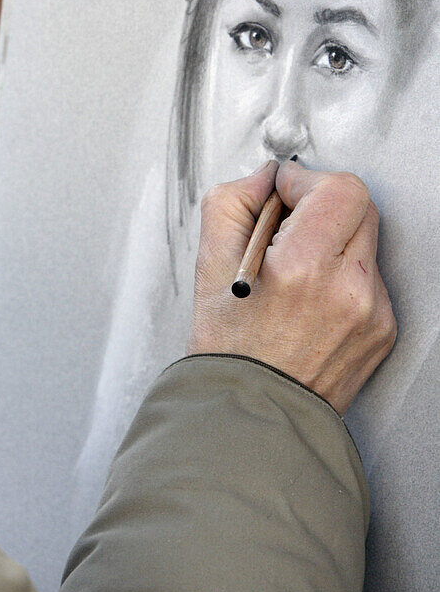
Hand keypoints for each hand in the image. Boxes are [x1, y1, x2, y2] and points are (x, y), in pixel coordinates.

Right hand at [187, 160, 396, 414]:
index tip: (282, 193)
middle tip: (289, 224)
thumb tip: (265, 178)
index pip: (337, 188)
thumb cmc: (229, 347)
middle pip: (360, 205)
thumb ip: (233, 202)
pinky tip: (310, 300)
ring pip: (365, 240)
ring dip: (332, 240)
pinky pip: (369, 277)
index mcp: (303, 268)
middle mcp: (347, 289)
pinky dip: (342, 276)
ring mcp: (372, 311)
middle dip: (322, 202)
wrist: (254, 413)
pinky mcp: (383, 329)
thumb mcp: (208, 264)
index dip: (305, 180)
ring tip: (294, 271)